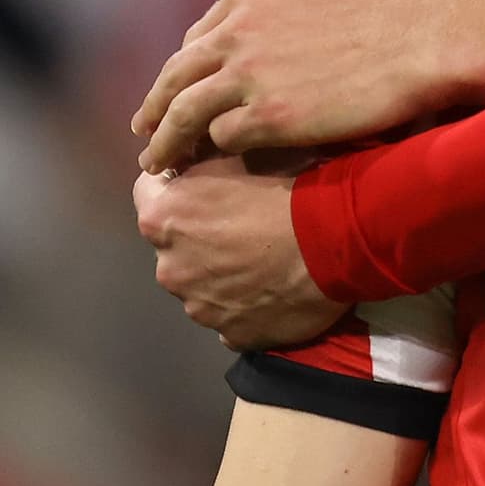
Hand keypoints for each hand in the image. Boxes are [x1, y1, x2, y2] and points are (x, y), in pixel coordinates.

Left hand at [135, 159, 340, 347]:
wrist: (337, 239)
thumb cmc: (285, 186)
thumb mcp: (236, 150)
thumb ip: (199, 156)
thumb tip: (187, 153)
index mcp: (161, 218)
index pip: (147, 193)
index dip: (177, 185)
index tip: (205, 184)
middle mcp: (168, 268)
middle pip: (174, 247)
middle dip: (198, 237)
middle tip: (243, 226)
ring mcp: (199, 307)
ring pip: (201, 286)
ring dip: (221, 276)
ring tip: (263, 264)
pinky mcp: (231, 335)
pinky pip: (231, 318)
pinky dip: (245, 306)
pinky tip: (273, 290)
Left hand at [137, 0, 478, 172]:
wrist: (425, 36)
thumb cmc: (394, 21)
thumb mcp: (323, 1)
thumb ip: (288, 21)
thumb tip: (287, 47)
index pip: (199, 40)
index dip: (186, 73)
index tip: (179, 95)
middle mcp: (238, 30)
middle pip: (177, 75)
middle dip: (156, 106)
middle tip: (144, 132)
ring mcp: (249, 73)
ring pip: (184, 112)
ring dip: (166, 141)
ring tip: (157, 165)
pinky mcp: (268, 115)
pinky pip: (222, 138)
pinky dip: (213, 154)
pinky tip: (209, 171)